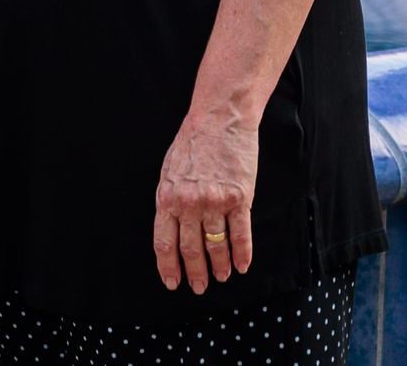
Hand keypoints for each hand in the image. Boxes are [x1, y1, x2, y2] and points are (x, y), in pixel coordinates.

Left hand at [154, 110, 256, 291]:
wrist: (218, 120)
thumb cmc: (192, 143)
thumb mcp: (169, 170)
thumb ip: (170, 200)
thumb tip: (172, 229)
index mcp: (167, 196)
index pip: (163, 241)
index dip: (168, 265)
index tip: (172, 282)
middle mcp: (189, 203)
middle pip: (190, 249)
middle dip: (195, 273)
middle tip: (198, 287)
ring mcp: (214, 201)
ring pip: (216, 246)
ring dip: (220, 267)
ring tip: (222, 278)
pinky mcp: (239, 198)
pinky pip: (241, 234)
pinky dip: (242, 254)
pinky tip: (242, 266)